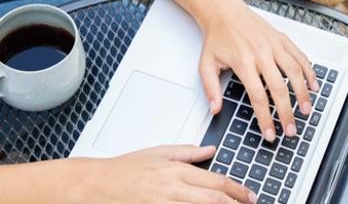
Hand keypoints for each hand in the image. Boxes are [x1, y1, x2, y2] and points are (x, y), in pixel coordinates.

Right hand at [79, 145, 255, 203]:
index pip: (215, 181)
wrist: (97, 184)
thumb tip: (211, 149)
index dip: (237, 190)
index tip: (250, 196)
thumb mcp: (158, 152)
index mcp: (176, 170)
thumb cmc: (125, 169)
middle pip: (213, 200)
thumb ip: (187, 152)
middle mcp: (172, 188)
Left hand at [195, 0, 318, 141]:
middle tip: (290, 129)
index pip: (258, 96)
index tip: (269, 133)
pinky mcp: (281, 38)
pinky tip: (313, 85)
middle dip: (287, 113)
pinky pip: (299, 56)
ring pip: (294, 71)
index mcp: (243, 61)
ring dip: (302, 93)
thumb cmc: (217, 36)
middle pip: (279, 88)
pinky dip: (309, 71)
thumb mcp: (206, 64)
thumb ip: (210, 88)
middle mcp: (261, 52)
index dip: (265, 118)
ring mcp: (274, 44)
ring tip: (306, 110)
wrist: (223, 10)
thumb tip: (215, 109)